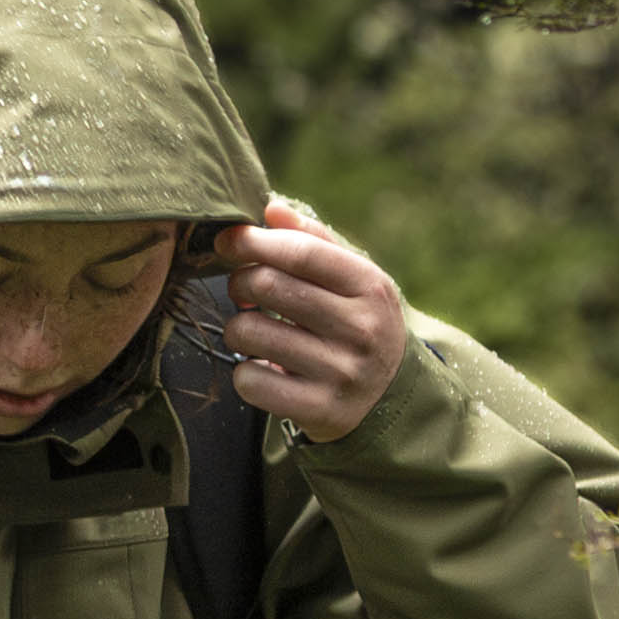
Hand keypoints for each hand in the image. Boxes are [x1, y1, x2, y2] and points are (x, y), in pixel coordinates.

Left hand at [215, 195, 410, 439]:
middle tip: (242, 290)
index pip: (301, 252)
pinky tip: (262, 368)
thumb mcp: (354, 279)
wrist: (391, 398)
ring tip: (252, 331)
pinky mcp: (319, 410)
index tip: (227, 241)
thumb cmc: (359, 324)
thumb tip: (271, 209)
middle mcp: (361, 329)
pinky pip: (250, 380)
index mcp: (370, 287)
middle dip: (240, 282)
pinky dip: (244, 372)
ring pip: (250, 332)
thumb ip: (314, 241)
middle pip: (268, 286)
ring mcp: (341, 372)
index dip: (253, 241)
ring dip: (237, 328)